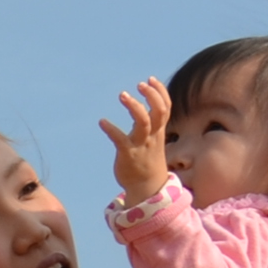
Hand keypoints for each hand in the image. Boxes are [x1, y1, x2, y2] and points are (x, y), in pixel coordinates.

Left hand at [100, 78, 171, 201]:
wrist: (146, 189)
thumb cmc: (147, 161)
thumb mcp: (152, 140)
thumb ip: (149, 124)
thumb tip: (140, 107)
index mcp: (158, 131)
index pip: (165, 107)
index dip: (160, 92)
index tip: (150, 79)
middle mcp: (152, 136)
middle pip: (159, 112)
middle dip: (152, 96)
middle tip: (140, 85)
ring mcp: (141, 145)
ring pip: (143, 123)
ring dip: (134, 107)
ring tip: (123, 95)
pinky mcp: (128, 154)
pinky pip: (120, 139)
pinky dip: (111, 129)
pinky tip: (102, 121)